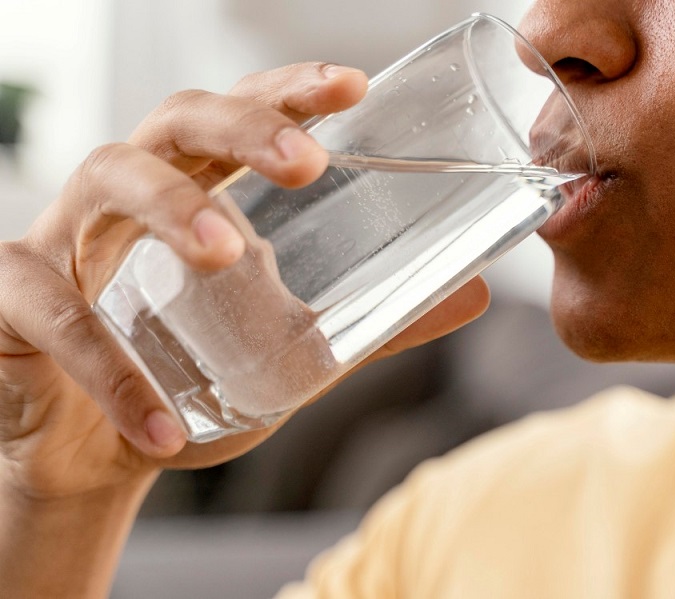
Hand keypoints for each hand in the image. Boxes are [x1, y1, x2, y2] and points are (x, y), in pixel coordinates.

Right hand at [0, 63, 489, 500]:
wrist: (101, 454)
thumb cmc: (195, 379)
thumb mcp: (295, 351)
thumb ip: (375, 323)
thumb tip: (474, 295)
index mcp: (200, 192)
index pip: (243, 117)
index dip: (288, 91)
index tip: (351, 85)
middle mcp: (133, 196)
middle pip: (177, 120)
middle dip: (242, 126)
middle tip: (306, 161)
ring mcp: (66, 239)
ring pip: (106, 178)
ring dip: (172, 210)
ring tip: (229, 256)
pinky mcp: (13, 299)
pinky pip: (54, 314)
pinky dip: (111, 371)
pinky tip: (165, 428)